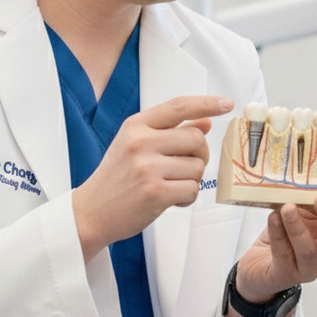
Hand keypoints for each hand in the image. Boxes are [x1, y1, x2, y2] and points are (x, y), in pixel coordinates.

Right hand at [73, 95, 233, 261]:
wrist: (90, 213)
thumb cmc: (116, 179)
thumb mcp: (136, 146)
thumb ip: (169, 132)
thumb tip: (205, 122)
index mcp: (135, 126)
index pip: (178, 107)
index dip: (206, 104)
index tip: (226, 103)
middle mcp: (141, 142)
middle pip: (196, 138)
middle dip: (199, 155)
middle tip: (184, 168)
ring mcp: (148, 167)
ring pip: (197, 167)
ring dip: (191, 180)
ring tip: (170, 186)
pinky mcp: (155, 192)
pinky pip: (192, 189)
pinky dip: (187, 197)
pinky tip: (170, 200)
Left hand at [235, 195, 316, 302]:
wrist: (261, 262)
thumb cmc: (288, 233)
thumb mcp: (305, 213)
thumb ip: (314, 200)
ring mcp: (307, 268)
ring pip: (308, 251)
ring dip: (298, 227)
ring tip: (288, 207)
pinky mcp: (284, 274)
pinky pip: (283, 255)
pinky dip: (278, 234)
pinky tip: (273, 217)